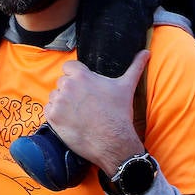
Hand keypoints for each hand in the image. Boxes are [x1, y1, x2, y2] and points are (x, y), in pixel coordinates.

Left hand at [46, 50, 148, 174]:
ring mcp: (59, 101)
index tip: (83, 88)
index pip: (69, 67)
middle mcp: (67, 85)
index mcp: (82, 75)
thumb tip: (147, 53)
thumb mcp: (126, 86)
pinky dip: (56, 116)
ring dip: (62, 103)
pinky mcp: (52, 117)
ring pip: (55, 97)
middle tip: (84, 104)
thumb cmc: (119, 113)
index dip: (75, 76)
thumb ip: (135, 67)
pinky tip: (70, 121)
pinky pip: (48, 110)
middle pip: (62, 83)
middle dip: (70, 91)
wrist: (113, 141)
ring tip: (78, 114)